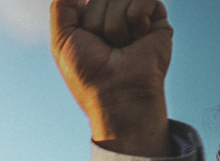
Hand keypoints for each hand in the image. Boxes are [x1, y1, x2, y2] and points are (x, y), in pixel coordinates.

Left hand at [50, 0, 172, 155]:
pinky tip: (139, 40)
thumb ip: (62, 7)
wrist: (116, 93)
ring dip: (115, 26)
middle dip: (97, 22)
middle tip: (104, 47)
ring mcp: (136, 16)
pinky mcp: (158, 18)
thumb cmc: (87, 72)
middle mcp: (115, 15)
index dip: (86, 15)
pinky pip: (144, 0)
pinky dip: (137, 21)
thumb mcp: (62, 39)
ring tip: (121, 47)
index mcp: (93, 18)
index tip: (87, 35)